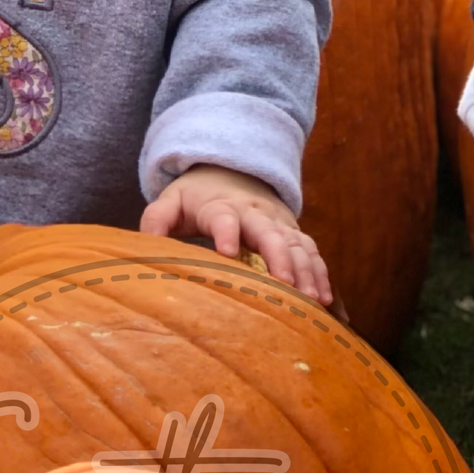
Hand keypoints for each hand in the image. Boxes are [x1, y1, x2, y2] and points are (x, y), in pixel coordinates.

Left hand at [139, 163, 332, 305]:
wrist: (230, 171)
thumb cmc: (196, 197)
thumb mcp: (170, 202)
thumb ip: (156, 221)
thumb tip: (145, 247)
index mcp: (221, 206)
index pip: (223, 217)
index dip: (226, 232)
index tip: (227, 252)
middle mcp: (255, 213)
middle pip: (270, 232)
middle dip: (280, 258)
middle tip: (287, 286)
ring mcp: (278, 223)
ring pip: (297, 243)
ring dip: (308, 270)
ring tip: (314, 300)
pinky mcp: (292, 233)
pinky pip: (312, 252)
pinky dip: (322, 273)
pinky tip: (328, 301)